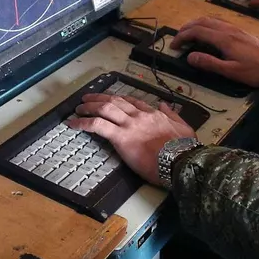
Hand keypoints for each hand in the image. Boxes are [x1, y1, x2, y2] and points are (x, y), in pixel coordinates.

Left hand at [69, 92, 195, 185]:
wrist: (180, 160)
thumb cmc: (184, 149)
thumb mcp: (184, 127)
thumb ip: (173, 114)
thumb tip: (165, 104)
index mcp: (154, 114)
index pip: (133, 102)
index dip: (119, 99)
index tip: (111, 99)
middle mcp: (139, 115)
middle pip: (115, 101)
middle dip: (99, 98)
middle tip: (87, 99)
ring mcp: (129, 125)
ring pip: (104, 109)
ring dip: (89, 106)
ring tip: (78, 108)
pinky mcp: (121, 137)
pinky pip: (97, 126)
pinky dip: (83, 122)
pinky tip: (74, 123)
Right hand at [172, 17, 258, 87]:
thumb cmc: (254, 71)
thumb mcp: (231, 71)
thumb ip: (210, 63)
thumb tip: (190, 57)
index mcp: (223, 39)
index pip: (197, 31)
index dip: (182, 37)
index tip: (174, 46)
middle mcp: (228, 29)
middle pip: (202, 21)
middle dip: (186, 28)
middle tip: (177, 39)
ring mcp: (234, 28)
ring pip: (210, 19)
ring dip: (196, 24)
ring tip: (188, 33)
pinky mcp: (240, 31)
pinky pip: (218, 21)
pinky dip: (206, 24)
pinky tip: (207, 32)